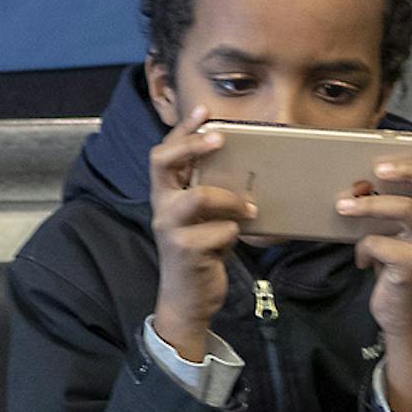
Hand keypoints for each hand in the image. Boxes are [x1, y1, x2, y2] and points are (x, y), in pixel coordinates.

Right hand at [148, 105, 254, 360]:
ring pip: (200, 197)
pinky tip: (233, 244)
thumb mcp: (202, 220)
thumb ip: (211, 195)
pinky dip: (235, 234)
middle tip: (220, 138)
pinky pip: (220, 230)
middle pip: (164, 162)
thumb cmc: (200, 252)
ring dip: (231, 200)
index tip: (204, 111)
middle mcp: (162, 207)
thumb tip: (246, 170)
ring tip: (250, 210)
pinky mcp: (185, 250)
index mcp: (165, 194)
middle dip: (193, 145)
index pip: (164, 153)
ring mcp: (170, 228)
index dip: (182, 130)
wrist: (188, 300)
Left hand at [336, 114, 411, 411]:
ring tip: (343, 205)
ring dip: (370, 205)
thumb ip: (393, 205)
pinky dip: (362, 248)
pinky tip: (361, 259)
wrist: (407, 316)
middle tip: (379, 169)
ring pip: (406, 210)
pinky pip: (380, 243)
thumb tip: (360, 182)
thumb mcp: (401, 230)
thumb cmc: (400, 264)